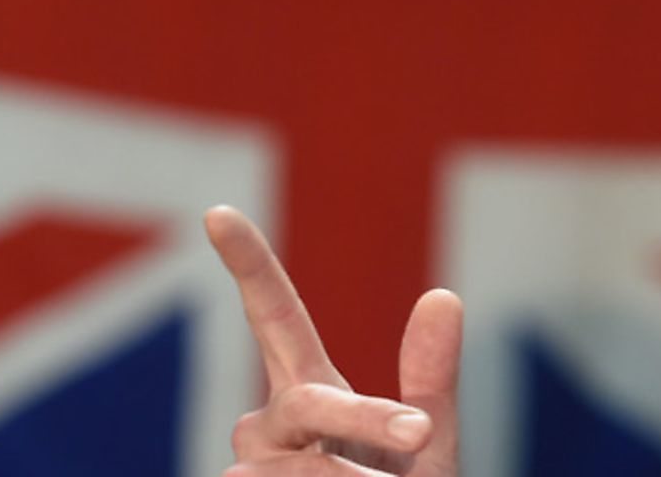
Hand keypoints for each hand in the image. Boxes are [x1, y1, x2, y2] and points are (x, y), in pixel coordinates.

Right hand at [204, 205, 461, 475]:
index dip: (248, 264)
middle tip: (422, 438)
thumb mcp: (429, 448)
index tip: (217, 209)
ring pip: (279, 468)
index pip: (273, 318)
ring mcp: (247, 472)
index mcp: (312, 395)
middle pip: (298, 404)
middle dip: (362, 420)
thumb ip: (432, 379)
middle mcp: (269, 429)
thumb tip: (444, 295)